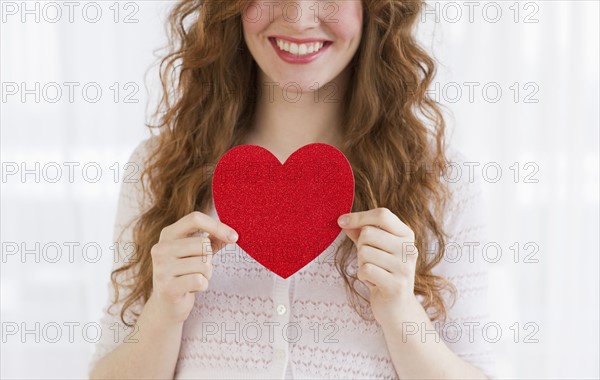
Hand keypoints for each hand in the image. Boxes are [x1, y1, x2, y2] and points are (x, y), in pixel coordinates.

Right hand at [148, 211, 238, 324]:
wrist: (167, 305)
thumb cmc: (185, 274)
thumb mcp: (197, 253)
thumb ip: (213, 239)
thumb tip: (232, 233)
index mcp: (168, 234)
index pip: (195, 219)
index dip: (217, 226)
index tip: (234, 237)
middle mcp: (160, 248)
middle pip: (203, 244)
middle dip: (209, 259)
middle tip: (199, 269)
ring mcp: (161, 268)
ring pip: (203, 264)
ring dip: (207, 274)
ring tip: (194, 279)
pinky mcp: (166, 287)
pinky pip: (199, 280)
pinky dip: (203, 286)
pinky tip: (192, 289)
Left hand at [337, 207, 419, 326]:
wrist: (397, 308)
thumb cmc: (383, 272)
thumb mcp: (374, 248)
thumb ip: (361, 232)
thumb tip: (344, 220)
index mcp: (406, 235)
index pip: (382, 215)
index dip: (359, 216)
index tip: (341, 221)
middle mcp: (409, 249)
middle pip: (368, 233)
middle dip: (360, 246)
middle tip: (369, 260)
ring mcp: (405, 267)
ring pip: (365, 252)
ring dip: (361, 263)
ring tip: (373, 272)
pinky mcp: (397, 285)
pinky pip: (365, 270)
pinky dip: (362, 276)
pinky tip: (373, 282)